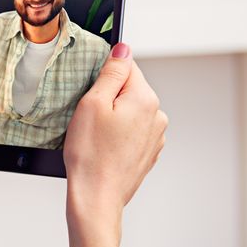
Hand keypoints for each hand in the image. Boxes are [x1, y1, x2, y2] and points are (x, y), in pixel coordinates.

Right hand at [62, 43, 167, 246]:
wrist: (96, 198)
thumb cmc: (91, 155)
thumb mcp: (92, 103)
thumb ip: (112, 72)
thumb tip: (123, 49)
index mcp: (146, 99)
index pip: (126, 66)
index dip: (103, 76)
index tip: (91, 93)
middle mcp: (158, 116)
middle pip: (129, 89)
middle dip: (108, 97)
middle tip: (88, 117)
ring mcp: (156, 136)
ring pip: (129, 110)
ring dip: (113, 117)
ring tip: (94, 136)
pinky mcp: (148, 152)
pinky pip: (130, 131)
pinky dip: (116, 134)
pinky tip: (102, 148)